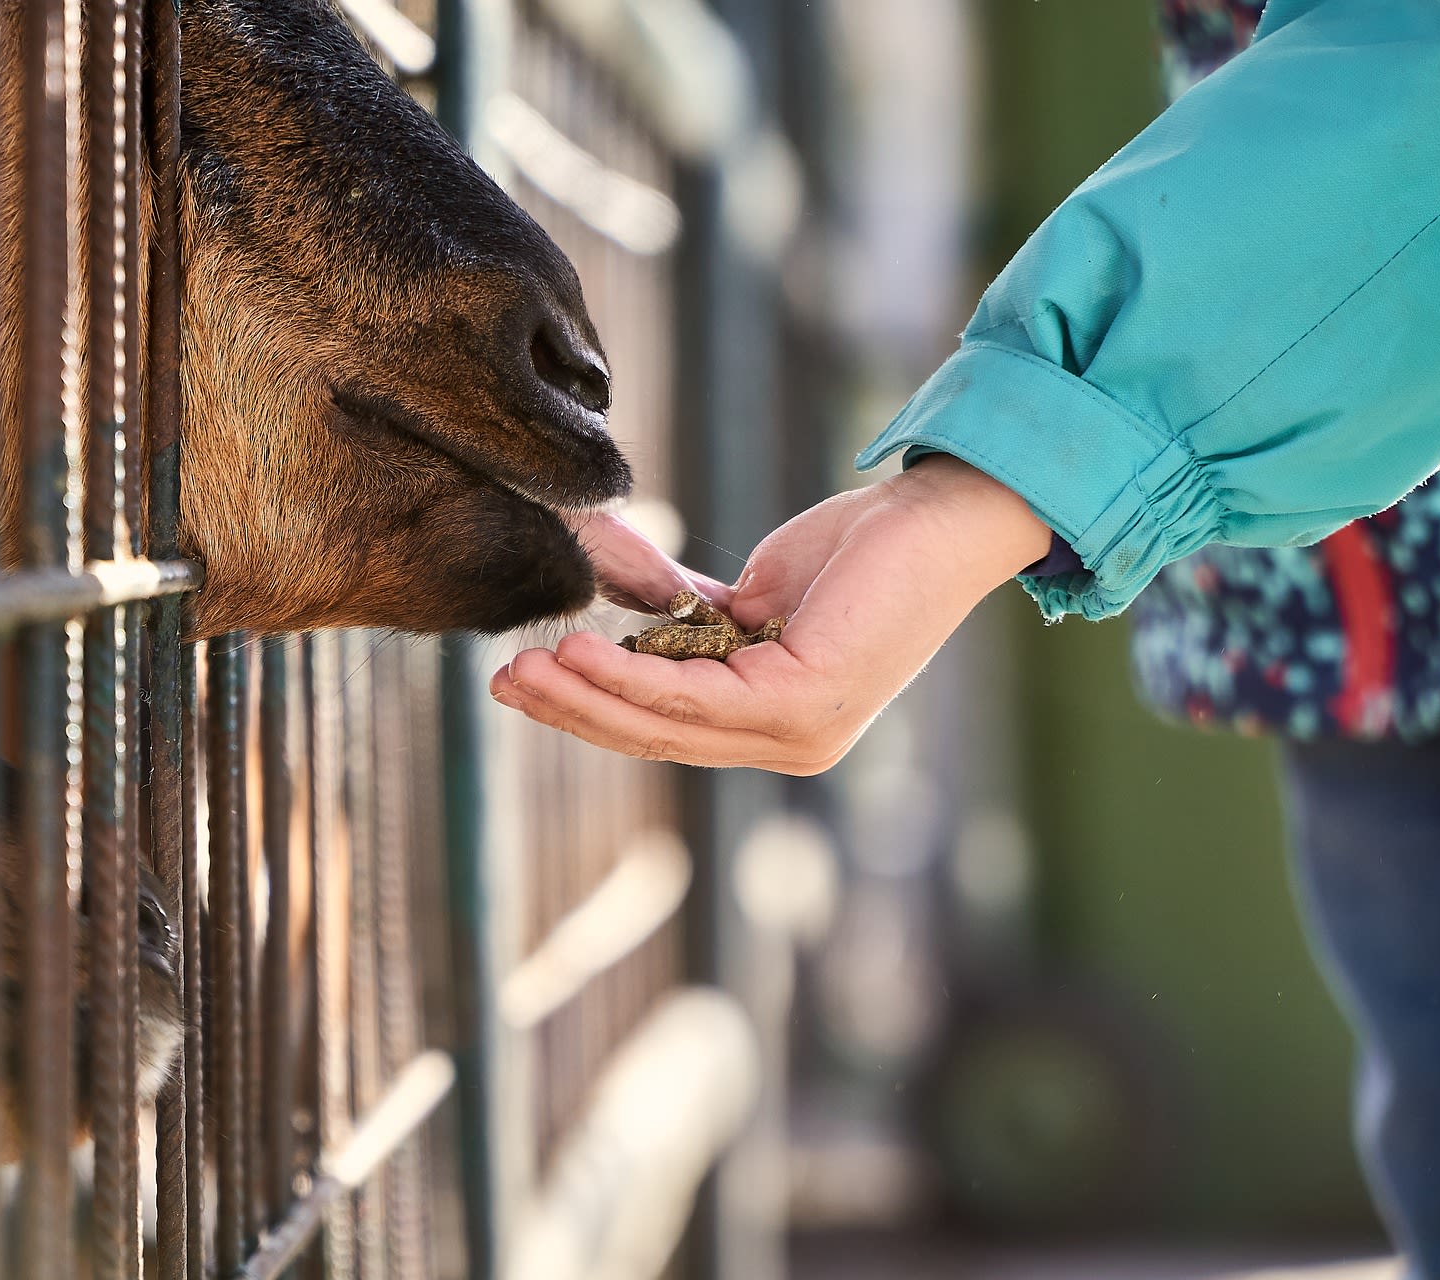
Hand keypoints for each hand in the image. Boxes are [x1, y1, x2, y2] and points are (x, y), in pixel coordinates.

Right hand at [490, 457, 1050, 773]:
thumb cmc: (860, 551)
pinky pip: (696, 697)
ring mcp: (800, 734)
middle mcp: (788, 744)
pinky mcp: (805, 703)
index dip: (590, 708)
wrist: (939, 517)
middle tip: (501, 684)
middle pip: (655, 737)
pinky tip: (581, 649)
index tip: (524, 676)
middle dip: (572, 711)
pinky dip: (631, 676)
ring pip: (666, 724)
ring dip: (587, 697)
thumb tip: (622, 612)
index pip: (665, 727)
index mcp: (774, 723)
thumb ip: (693, 618)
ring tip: (524, 669)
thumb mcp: (753, 593)